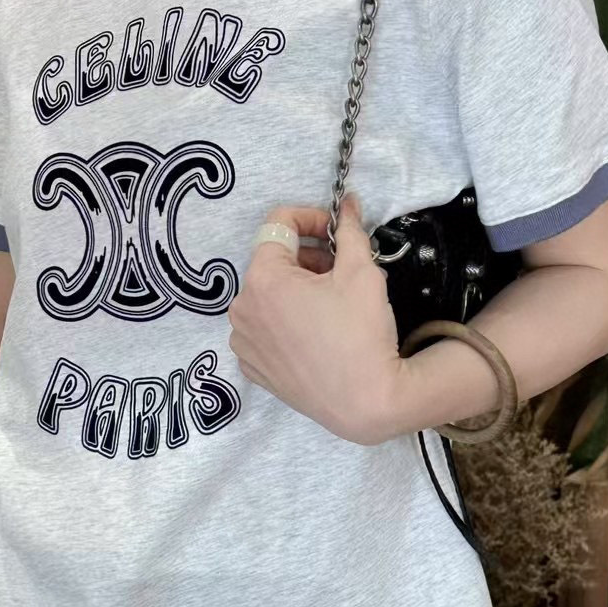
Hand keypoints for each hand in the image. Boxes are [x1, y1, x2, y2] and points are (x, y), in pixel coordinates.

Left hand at [228, 196, 404, 444]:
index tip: (336, 230)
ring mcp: (244, 342)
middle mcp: (241, 309)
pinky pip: (265, 330)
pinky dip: (286, 322)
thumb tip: (348, 204)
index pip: (278, 224)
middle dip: (307, 259)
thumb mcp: (362, 272)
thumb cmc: (362, 334)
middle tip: (341, 271)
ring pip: (268, 297)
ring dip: (296, 290)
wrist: (366, 402)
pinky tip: (316, 333)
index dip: (311, 218)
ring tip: (332, 305)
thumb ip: (349, 231)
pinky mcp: (253, 368)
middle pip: (272, 263)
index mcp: (262, 279)